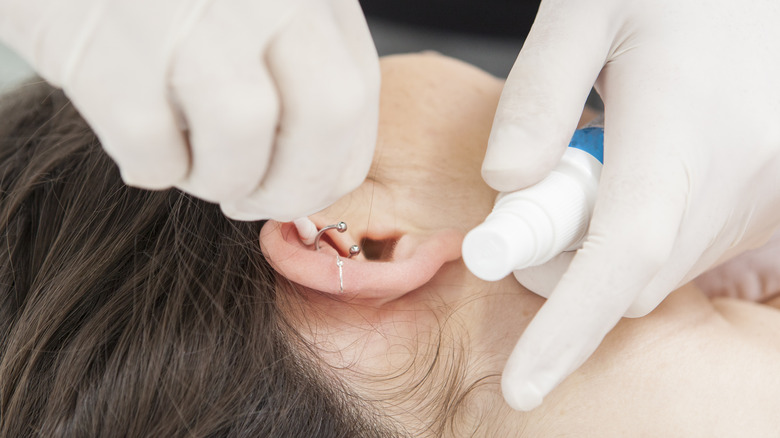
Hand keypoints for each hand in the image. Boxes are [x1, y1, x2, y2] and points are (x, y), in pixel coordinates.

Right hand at [0, 0, 378, 220]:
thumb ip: (298, 59)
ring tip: (192, 162)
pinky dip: (154, 167)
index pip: (356, 97)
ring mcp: (189, 14)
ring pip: (241, 139)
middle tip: (252, 196)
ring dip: (218, 179)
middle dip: (294, 186)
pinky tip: (142, 143)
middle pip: (325, 117)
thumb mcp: (257, 2)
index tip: (301, 183)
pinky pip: (154, 150)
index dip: (333, 164)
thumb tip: (319, 163)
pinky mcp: (106, 47)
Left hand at [480, 0, 779, 410]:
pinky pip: (695, 243)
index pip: (623, 257)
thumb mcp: (585, 8)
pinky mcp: (778, 193)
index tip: (522, 385)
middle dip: (564, 263)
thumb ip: (538, 99)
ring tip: (604, 152)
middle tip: (537, 194)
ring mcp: (771, 192)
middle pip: (631, 277)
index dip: (568, 330)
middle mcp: (744, 176)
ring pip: (661, 266)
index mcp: (687, 130)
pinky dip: (650, 228)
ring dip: (608, 241)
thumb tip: (506, 185)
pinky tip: (648, 161)